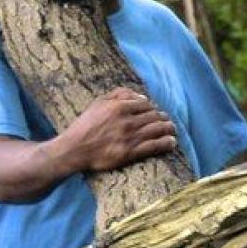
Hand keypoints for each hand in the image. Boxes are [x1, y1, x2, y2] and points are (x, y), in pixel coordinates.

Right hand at [57, 86, 175, 172]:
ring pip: (158, 129)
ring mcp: (130, 137)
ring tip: (172, 130)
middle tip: (168, 122)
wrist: (73, 150)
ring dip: (169, 129)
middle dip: (164, 119)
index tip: (155, 113)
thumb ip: (118, 95)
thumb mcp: (98, 103)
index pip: (146, 104)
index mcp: (119, 107)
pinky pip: (155, 146)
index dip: (153, 109)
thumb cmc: (84, 126)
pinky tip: (172, 143)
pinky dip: (167, 143)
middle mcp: (127, 121)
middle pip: (155, 117)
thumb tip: (140, 96)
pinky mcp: (130, 152)